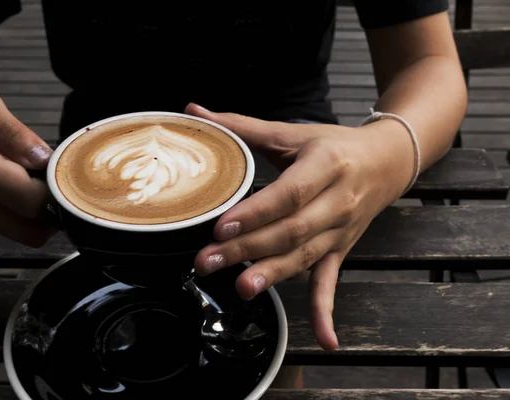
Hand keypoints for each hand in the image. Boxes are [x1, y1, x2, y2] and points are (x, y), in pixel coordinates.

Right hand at [0, 78, 55, 246]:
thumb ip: (12, 130)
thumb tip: (43, 159)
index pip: (29, 199)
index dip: (53, 187)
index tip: (55, 166)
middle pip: (31, 227)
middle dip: (49, 204)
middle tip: (47, 174)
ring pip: (23, 233)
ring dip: (36, 211)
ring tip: (27, 177)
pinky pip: (10, 228)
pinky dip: (21, 213)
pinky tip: (13, 185)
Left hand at [185, 103, 412, 350]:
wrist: (385, 162)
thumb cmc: (333, 146)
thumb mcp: (292, 132)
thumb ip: (242, 126)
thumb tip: (194, 112)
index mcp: (325, 166)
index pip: (288, 194)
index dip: (256, 212)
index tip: (222, 227)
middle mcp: (336, 202)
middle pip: (290, 231)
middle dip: (247, 249)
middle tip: (208, 262)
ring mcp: (340, 231)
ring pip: (304, 257)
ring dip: (273, 275)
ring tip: (243, 289)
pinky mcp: (341, 250)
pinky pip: (332, 282)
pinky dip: (327, 311)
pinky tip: (325, 339)